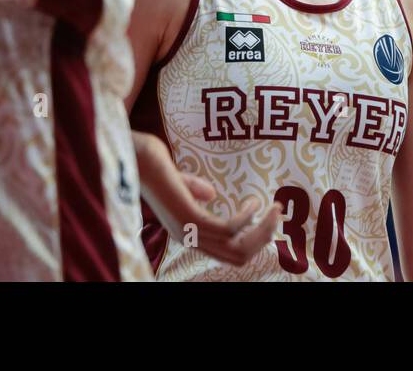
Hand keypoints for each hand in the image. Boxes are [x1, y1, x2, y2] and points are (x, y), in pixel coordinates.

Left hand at [133, 132, 280, 266]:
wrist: (134, 156)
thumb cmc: (152, 166)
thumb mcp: (178, 182)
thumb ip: (193, 188)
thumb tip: (211, 194)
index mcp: (190, 233)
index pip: (229, 253)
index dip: (254, 240)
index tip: (269, 216)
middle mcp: (191, 238)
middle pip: (239, 256)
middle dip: (265, 237)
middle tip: (278, 213)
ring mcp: (189, 230)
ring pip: (238, 246)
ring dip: (262, 227)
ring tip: (273, 207)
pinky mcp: (188, 217)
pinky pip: (228, 228)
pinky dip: (247, 216)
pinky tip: (253, 200)